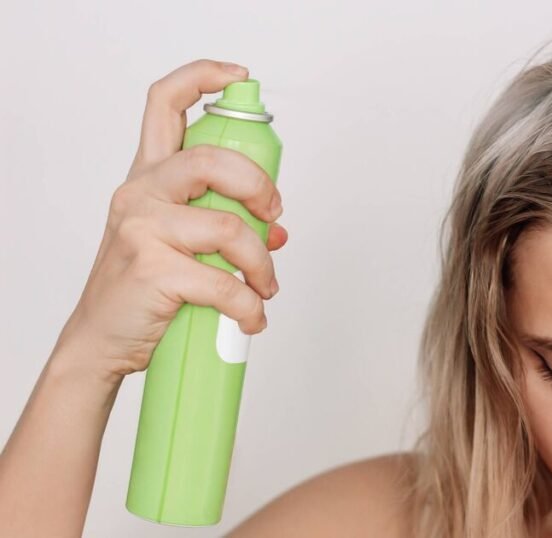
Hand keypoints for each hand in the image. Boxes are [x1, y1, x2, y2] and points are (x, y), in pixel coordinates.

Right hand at [55, 59, 288, 381]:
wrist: (101, 341)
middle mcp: (140, 192)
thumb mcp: (178, 243)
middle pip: (210, 160)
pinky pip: (223, 282)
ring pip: (228, 227)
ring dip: (261, 262)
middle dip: (259, 186)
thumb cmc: (143, 289)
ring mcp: (141, 228)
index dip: (202, 78)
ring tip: (264, 287)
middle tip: (273, 216)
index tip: (238, 76)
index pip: (165, 104)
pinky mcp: (150, 268)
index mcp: (148, 177)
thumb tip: (277, 229)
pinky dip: (249, 305)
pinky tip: (250, 317)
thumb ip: (222, 225)